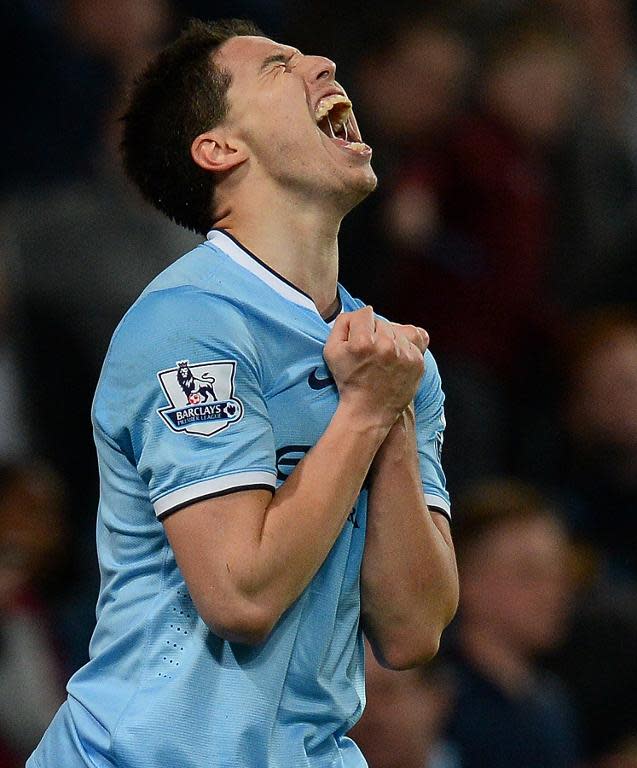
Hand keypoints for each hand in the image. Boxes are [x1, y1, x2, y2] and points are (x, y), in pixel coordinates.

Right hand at [324, 307, 427, 428]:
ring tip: (383, 356)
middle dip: (375, 333)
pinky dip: (406, 345)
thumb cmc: (348, 381)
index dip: (359, 325)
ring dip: (391, 338)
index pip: (365, 313)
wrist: (369, 410)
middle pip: (382, 321)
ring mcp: (404, 354)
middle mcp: (385, 346)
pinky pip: (416, 338)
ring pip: (399, 329)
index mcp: (362, 342)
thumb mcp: (330, 351)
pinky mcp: (417, 362)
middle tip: (370, 353)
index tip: (358, 340)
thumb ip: (341, 324)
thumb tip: (358, 314)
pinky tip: (397, 356)